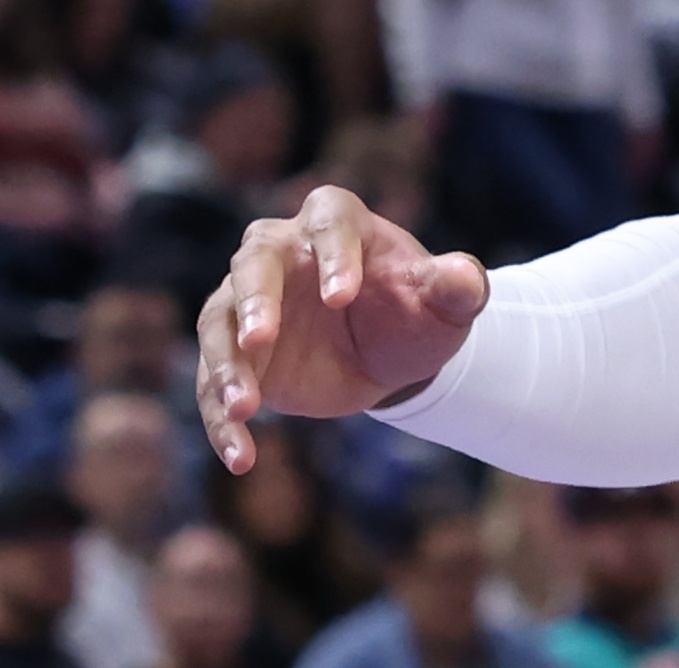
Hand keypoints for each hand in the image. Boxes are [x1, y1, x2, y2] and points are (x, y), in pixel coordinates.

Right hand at [196, 183, 488, 472]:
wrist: (390, 353)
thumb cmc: (416, 311)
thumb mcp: (445, 303)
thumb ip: (457, 286)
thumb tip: (465, 277)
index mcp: (337, 222)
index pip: (330, 223)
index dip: (334, 254)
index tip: (343, 296)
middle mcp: (282, 252)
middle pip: (253, 262)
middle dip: (254, 300)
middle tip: (261, 339)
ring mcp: (249, 303)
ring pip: (220, 324)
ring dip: (225, 365)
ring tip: (244, 408)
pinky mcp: (236, 356)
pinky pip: (212, 386)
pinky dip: (222, 422)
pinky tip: (242, 458)